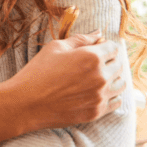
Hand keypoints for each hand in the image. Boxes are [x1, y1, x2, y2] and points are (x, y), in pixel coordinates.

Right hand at [4, 30, 126, 130]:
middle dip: (110, 61)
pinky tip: (100, 92)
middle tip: (96, 62)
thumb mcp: (56, 47)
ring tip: (100, 77)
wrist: (26, 103)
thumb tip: (99, 33)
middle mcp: (101, 77)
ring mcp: (100, 96)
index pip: (113, 48)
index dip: (105, 46)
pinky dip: (112, 95)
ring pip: (121, 84)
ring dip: (114, 78)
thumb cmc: (38, 72)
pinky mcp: (97, 112)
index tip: (98, 48)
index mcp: (92, 57)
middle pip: (119, 65)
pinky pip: (116, 102)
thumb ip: (81, 39)